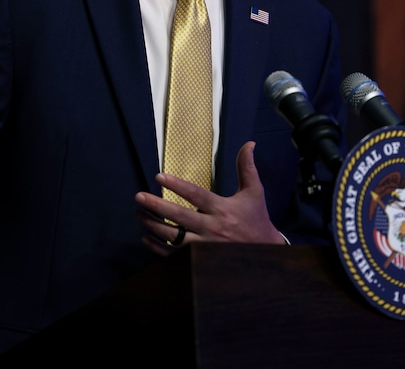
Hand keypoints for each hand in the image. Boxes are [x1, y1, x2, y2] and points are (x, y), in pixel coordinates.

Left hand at [134, 141, 284, 254]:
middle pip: (179, 217)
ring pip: (173, 237)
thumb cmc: (257, 219)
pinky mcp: (200, 260)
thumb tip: (249, 144)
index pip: (195, 195)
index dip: (177, 185)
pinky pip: (173, 255)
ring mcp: (204, 246)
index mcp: (223, 209)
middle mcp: (212, 228)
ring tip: (138, 215)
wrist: (266, 253)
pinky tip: (146, 238)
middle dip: (157, 206)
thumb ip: (246, 167)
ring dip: (153, 226)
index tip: (159, 177)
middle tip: (139, 197)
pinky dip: (157, 248)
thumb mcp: (254, 192)